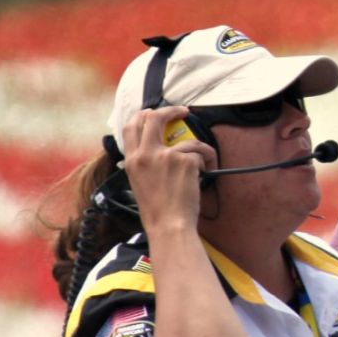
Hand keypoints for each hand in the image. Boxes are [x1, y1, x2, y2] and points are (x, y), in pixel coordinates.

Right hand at [120, 105, 216, 235]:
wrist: (169, 226)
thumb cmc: (158, 211)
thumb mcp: (139, 182)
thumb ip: (144, 163)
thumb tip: (159, 149)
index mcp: (131, 160)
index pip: (130, 126)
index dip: (143, 115)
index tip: (154, 112)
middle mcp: (145, 154)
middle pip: (154, 117)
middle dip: (171, 110)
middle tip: (184, 112)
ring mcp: (165, 156)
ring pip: (189, 141)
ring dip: (201, 149)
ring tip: (206, 164)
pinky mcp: (184, 161)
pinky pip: (200, 154)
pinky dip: (207, 163)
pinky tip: (204, 177)